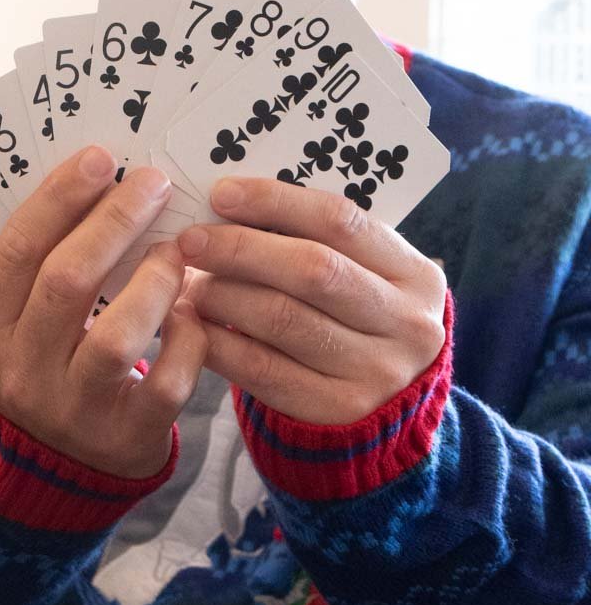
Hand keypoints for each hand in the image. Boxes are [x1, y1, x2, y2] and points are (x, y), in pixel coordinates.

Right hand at [0, 146, 206, 478]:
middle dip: (115, 222)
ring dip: (154, 281)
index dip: (61, 198)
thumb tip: (96, 180)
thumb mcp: (15, 325)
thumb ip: (41, 268)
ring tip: (174, 251)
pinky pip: (166, 382)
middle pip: (67, 282)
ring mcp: (72, 409)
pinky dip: (187, 340)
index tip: (102, 158)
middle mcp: (21, 372)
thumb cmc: (41, 369)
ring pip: (117, 336)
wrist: (44, 477)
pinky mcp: (124, 437)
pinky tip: (194, 314)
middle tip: (153, 184)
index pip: (18, 250)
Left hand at [178, 177, 446, 424]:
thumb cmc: (357, 322)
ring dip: (222, 295)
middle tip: (190, 241)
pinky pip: (262, 369)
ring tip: (188, 284)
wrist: (386, 408)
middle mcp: (406, 324)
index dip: (276, 202)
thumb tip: (229, 205)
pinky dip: (217, 342)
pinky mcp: (336, 410)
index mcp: (415, 275)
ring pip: (281, 319)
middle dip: (239, 249)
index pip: (341, 221)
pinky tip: (192, 326)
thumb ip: (315, 243)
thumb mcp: (363, 277)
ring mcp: (375, 372)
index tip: (221, 195)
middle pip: (311, 270)